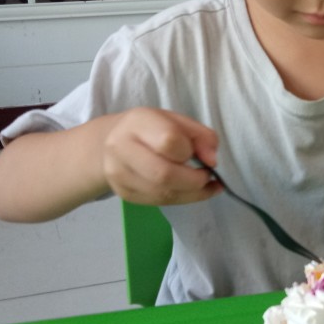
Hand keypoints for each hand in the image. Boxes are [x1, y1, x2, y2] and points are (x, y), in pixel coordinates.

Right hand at [101, 108, 222, 205]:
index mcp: (137, 122)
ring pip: (163, 194)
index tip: (199, 153)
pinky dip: (182, 199)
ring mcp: (120, 175)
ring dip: (192, 193)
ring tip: (205, 185)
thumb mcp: (178, 121)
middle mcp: (121, 149)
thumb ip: (202, 136)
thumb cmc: (151, 129)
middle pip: (163, 174)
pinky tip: (193, 192)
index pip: (168, 141)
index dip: (190, 151)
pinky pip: (159, 202)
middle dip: (194, 180)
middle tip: (206, 176)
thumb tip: (212, 161)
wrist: (111, 143)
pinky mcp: (124, 194)